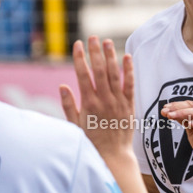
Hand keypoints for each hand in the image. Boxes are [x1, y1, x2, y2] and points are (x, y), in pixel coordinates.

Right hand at [59, 36, 134, 158]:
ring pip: (114, 74)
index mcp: (89, 104)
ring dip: (111, 56)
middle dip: (95, 52)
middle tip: (93, 37)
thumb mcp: (75, 125)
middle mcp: (104, 100)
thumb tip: (63, 86)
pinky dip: (129, 70)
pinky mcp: (129, 105)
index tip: (77, 45)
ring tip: (107, 41)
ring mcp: (118, 101)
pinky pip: (130, 84)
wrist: (113, 155)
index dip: (80, 58)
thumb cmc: (91, 142)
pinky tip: (127, 56)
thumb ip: (69, 105)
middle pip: (100, 70)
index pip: (83, 75)